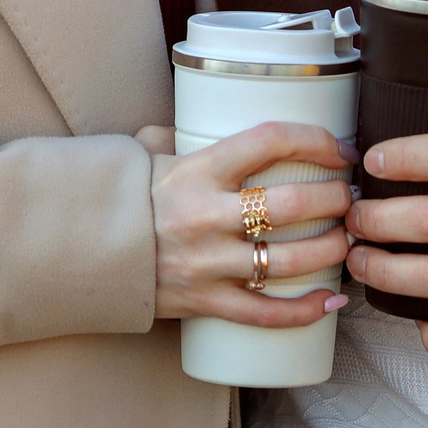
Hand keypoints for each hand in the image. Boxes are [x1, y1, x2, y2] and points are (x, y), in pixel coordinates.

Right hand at [140, 121, 356, 326]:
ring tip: (347, 241)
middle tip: (349, 198)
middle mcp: (206, 215)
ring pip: (287, 260)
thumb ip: (179, 133)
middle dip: (334, 199)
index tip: (340, 149)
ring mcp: (207, 262)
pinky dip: (304, 310)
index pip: (269, 141)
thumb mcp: (149, 153)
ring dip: (331, 250)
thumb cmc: (122, 197)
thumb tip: (202, 114)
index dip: (316, 140)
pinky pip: (264, 313)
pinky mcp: (204, 301)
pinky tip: (331, 300)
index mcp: (197, 169)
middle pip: (291, 204)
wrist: (78, 250)